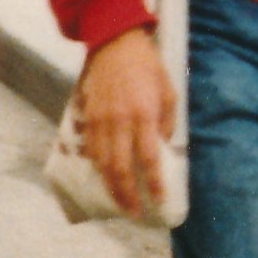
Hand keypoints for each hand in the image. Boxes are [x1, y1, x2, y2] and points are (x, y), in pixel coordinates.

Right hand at [79, 28, 174, 216]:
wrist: (115, 44)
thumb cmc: (148, 67)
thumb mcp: (169, 91)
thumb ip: (167, 122)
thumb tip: (162, 148)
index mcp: (144, 114)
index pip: (149, 158)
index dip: (154, 183)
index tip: (159, 201)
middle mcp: (119, 121)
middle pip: (120, 168)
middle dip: (127, 195)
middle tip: (135, 214)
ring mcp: (100, 121)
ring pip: (102, 163)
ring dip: (110, 187)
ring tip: (120, 204)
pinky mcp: (88, 118)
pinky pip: (91, 150)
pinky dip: (97, 169)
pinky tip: (105, 180)